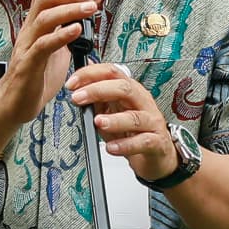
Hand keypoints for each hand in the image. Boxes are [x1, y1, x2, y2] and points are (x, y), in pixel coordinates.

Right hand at [0, 0, 104, 125]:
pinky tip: (76, 30)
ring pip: (44, 16)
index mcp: (36, 24)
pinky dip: (61, 35)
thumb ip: (65, 32)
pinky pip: (43, 45)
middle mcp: (29, 30)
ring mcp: (27, 46)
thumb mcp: (55, 49)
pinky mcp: (29, 65)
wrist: (14, 105)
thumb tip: (81, 19)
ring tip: (90, 8)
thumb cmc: (34, 78)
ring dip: (70, 9)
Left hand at [67, 62, 181, 181]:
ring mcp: (151, 122)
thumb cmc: (134, 132)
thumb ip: (97, 101)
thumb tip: (78, 87)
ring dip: (114, 119)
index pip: (112, 72)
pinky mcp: (156, 142)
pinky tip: (112, 148)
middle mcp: (142, 102)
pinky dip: (126, 145)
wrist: (156, 156)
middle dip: (98, 90)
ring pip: (134, 117)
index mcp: (131, 91)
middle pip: (124, 88)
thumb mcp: (112, 113)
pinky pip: (142, 142)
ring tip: (98, 122)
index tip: (72, 83)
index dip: (91, 74)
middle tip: (78, 98)